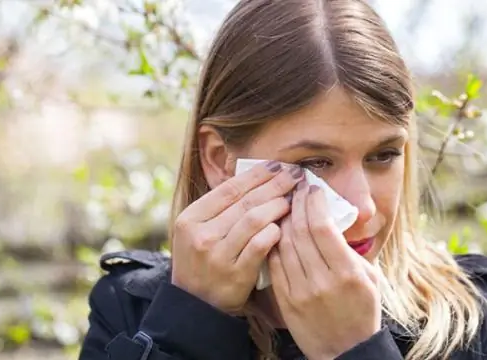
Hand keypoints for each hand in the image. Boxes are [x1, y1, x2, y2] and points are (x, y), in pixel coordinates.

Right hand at [171, 161, 303, 313]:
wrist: (196, 306)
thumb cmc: (203, 262)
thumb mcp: (199, 231)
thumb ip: (221, 208)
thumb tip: (259, 178)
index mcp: (191, 218)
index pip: (229, 188)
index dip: (257, 174)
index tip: (278, 165)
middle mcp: (201, 235)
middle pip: (245, 201)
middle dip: (274, 185)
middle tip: (295, 176)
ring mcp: (217, 256)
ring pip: (253, 220)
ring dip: (277, 206)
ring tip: (292, 200)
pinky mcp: (234, 275)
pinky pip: (260, 246)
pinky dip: (274, 233)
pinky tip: (284, 228)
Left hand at [268, 181, 381, 359]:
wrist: (345, 352)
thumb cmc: (362, 312)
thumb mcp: (370, 279)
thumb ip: (351, 252)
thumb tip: (332, 221)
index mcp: (348, 273)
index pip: (323, 227)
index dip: (315, 202)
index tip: (313, 188)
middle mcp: (323, 281)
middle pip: (301, 231)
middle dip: (297, 203)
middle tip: (295, 188)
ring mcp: (301, 291)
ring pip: (284, 244)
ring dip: (282, 219)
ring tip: (285, 203)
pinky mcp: (286, 300)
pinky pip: (275, 264)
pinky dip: (274, 242)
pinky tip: (276, 229)